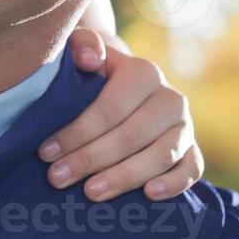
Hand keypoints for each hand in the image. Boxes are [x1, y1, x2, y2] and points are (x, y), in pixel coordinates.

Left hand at [38, 28, 203, 201]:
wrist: (121, 82)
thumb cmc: (92, 71)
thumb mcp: (82, 50)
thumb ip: (82, 44)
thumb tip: (89, 59)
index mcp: (144, 72)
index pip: (109, 108)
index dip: (76, 132)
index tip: (45, 152)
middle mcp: (170, 98)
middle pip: (131, 136)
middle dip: (90, 159)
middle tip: (57, 177)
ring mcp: (184, 125)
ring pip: (160, 156)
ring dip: (124, 177)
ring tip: (90, 192)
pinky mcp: (192, 149)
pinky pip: (192, 169)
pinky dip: (174, 183)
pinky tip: (148, 194)